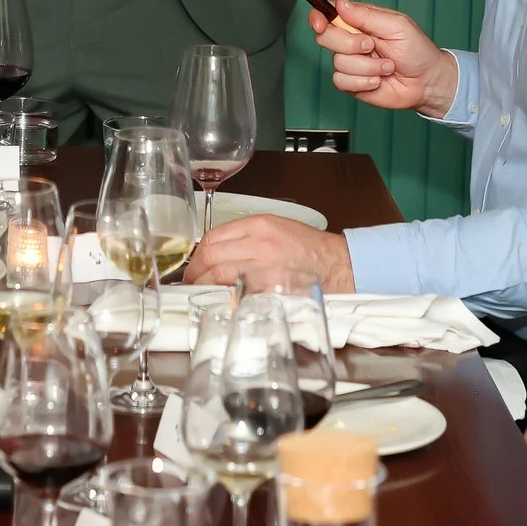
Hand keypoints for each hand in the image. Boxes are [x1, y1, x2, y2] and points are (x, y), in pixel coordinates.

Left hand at [185, 217, 353, 292]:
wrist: (337, 266)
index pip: (213, 237)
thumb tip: (218, 253)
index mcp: (259, 225)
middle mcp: (258, 243)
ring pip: (219, 274)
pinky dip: (224, 296)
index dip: (197, 254)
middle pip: (211, 255)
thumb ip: (247, 238)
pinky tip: (220, 300)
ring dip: (203, 285)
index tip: (194, 264)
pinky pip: (237, 293)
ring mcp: (262, 267)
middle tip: (190, 281)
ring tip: (199, 291)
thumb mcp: (276, 229)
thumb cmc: (309, 249)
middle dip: (194, 271)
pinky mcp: (269, 289)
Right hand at [309, 0, 456, 117]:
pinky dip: (363, 81)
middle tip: (371, 45)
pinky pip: (342, 81)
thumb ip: (366, 15)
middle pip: (326, 37)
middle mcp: (351, 40)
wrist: (427, 82)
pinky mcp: (352, 83)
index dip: (318, 17)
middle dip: (349, 43)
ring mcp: (351, 62)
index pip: (329, 14)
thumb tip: (340, 3)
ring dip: (367, 66)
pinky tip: (378, 80)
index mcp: (359, 21)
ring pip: (338, 62)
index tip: (320, 23)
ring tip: (387, 66)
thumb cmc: (417, 50)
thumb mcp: (396, 25)